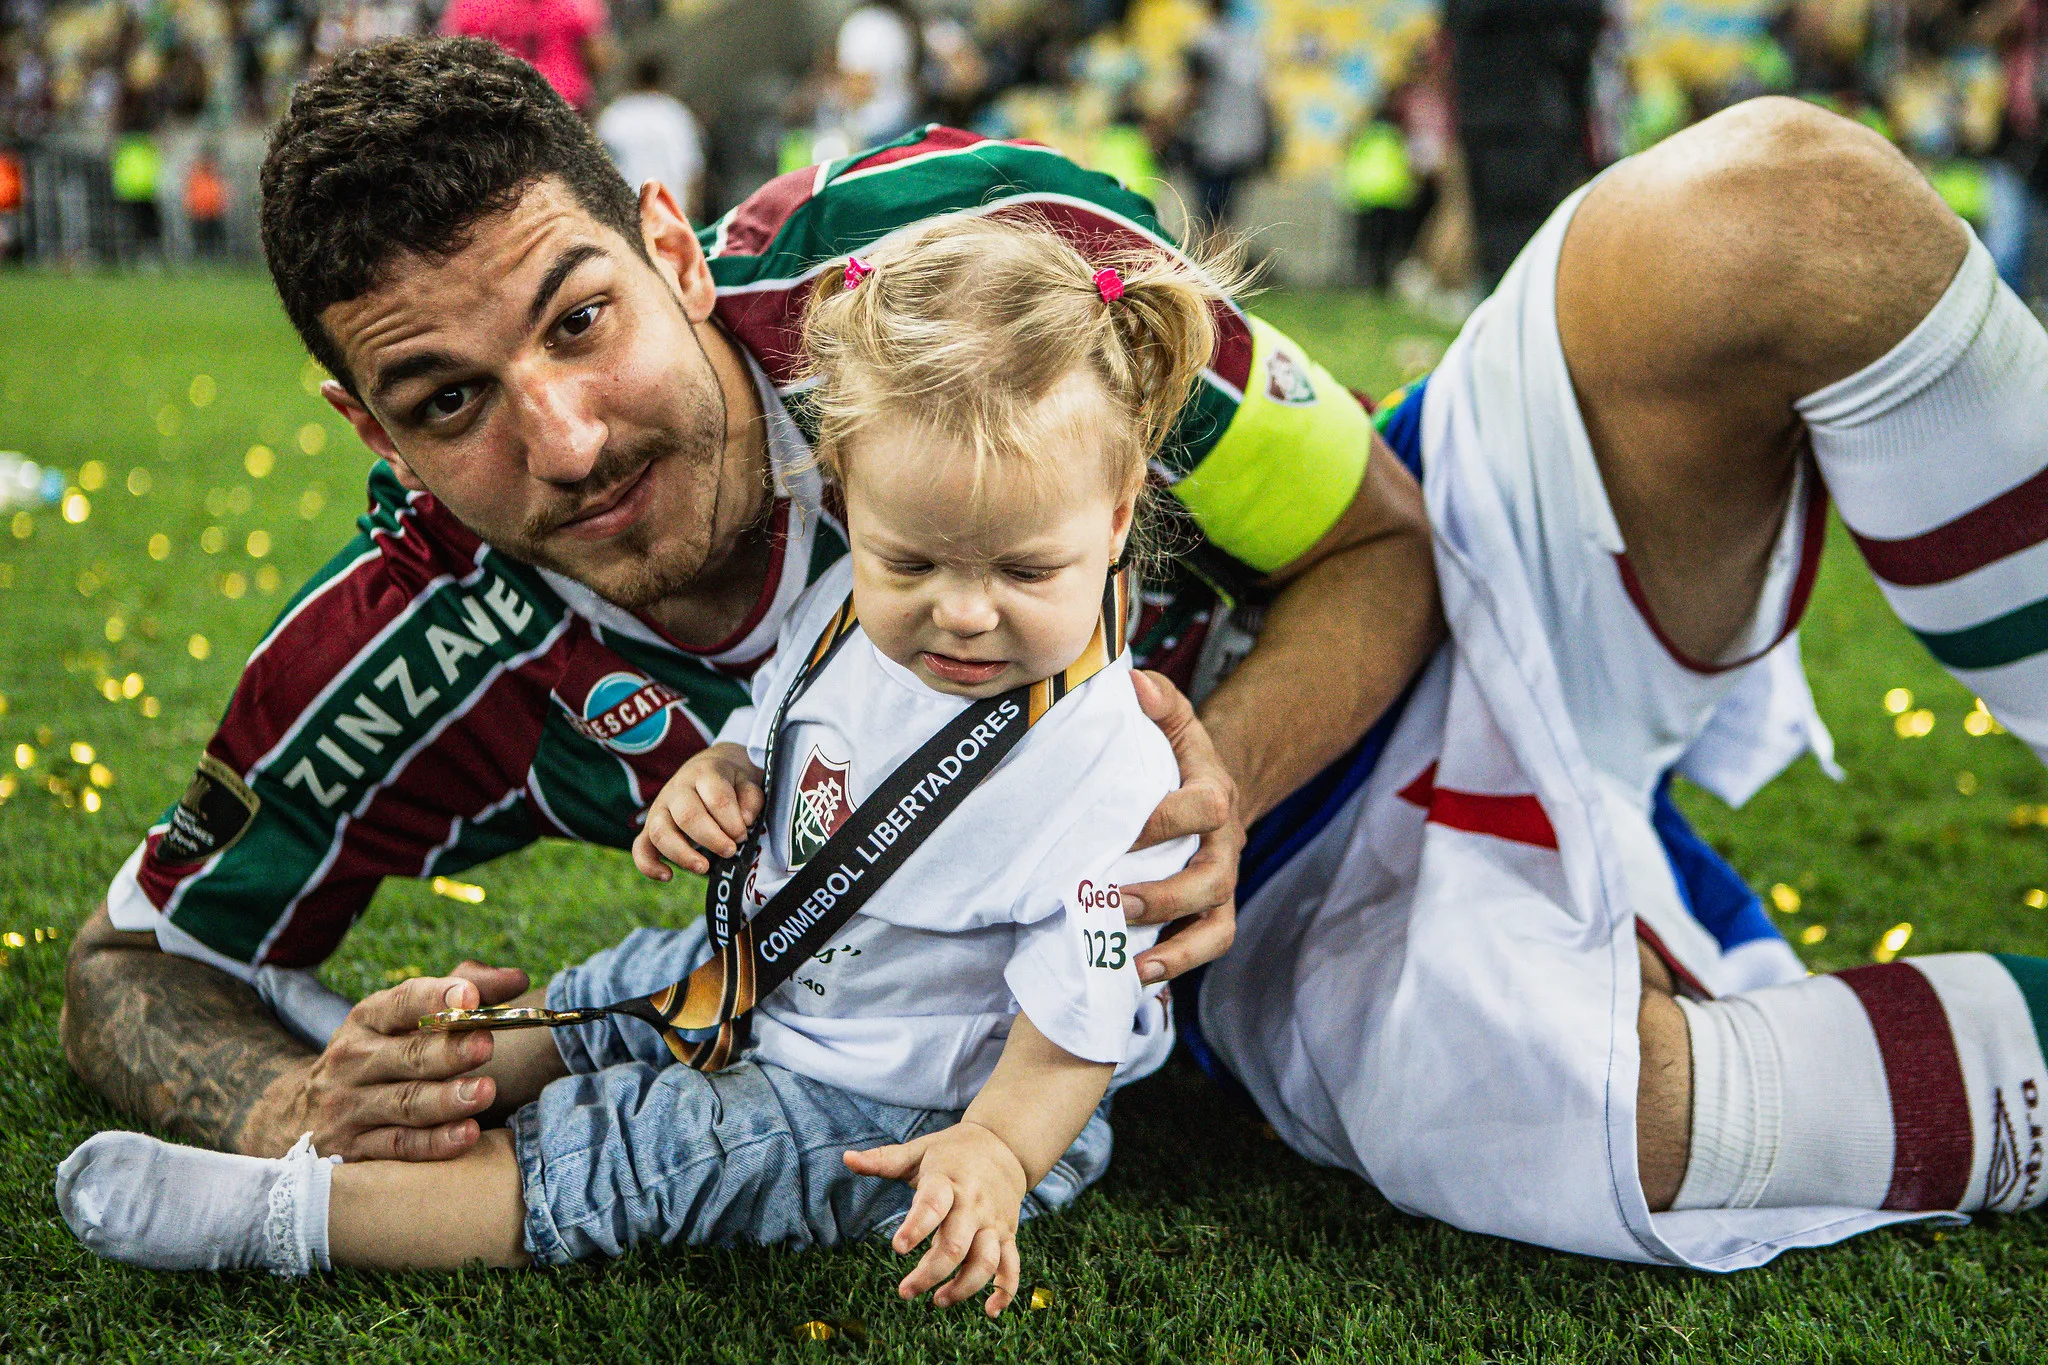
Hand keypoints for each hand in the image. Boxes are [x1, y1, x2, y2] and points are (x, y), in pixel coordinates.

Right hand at [252, 962, 527, 1160]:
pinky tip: (466, 1135)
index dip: (436, 997)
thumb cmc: (377, 1054)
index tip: (470, 996)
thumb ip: (461, 990)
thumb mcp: (401, 1017)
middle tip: (486, 1046)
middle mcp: (354, 1060)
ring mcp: (350, 1107)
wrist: (298, 1115)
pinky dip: (433, 1143)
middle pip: (407, 1056)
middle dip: (449, 1051)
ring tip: (484, 1091)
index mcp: (369, 1019)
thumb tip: (516, 979)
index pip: (401, 1003)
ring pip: (405, 1103)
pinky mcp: (353, 1149)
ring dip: (447, 1099)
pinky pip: (399, 1147)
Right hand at [632, 743, 765, 878]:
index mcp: (705, 774)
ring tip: (704, 868)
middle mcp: (678, 789)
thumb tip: (745, 820)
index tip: (743, 835)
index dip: (732, 821)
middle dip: (711, 839)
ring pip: (660, 832)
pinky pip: (640, 847)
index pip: (716, 798)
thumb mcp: (748, 781)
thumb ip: (751, 799)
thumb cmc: (730, 781)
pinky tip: (668, 876)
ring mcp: (660, 808)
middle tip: (730, 851)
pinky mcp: (649, 827)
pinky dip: (648, 865)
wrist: (706, 767)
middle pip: (687, 815)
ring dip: (682, 854)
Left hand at [843, 1121, 1026, 1316]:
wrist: (1005, 1144)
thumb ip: (884, 1159)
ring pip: (986, 1261)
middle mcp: (974, 1205)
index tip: (897, 1248)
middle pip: (957, 1245)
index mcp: (949, 1181)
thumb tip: (846, 1159)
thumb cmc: (953, 1151)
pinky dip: (1005, 1291)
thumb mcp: (919, 1151)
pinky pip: (1012, 1266)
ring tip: (938, 1301)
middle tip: (905, 1292)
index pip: (934, 1205)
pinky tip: (990, 1311)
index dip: (916, 1227)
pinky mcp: (1008, 1234)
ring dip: (964, 1287)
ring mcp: (994, 1222)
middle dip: (931, 1273)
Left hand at [1122, 670, 1244, 983]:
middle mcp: (1225, 846)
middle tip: (1111, 900)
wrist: (1212, 793)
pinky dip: (1176, 965)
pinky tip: (1137, 977)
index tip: (1121, 827)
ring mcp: (1221, 884)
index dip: (1165, 820)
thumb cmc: (1181, 757)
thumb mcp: (1174, 721)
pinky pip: (1205, 947)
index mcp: (1215, 794)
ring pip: (1215, 925)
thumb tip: (1132, 684)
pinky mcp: (1211, 913)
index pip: (1204, 808)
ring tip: (1130, 961)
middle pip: (1210, 879)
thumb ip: (1158, 700)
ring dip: (1174, 947)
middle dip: (1163, 895)